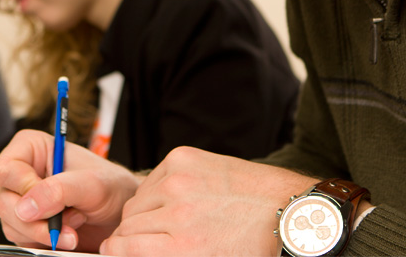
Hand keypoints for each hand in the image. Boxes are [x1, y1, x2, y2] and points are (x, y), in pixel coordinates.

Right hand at [0, 130, 139, 251]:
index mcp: (31, 149)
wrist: (121, 214)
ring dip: (46, 232)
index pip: (6, 170)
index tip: (51, 201)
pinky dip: (47, 242)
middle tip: (69, 223)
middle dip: (39, 220)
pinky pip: (22, 240)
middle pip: (5, 202)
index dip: (24, 189)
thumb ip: (59, 190)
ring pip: (12, 225)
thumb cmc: (111, 187)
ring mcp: (22, 201)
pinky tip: (69, 234)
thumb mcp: (91, 184)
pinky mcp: (27, 225)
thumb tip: (26, 208)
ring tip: (75, 223)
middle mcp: (22, 174)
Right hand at [100, 146, 316, 255]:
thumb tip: (133, 250)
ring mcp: (179, 180)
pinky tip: (179, 197)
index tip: (117, 251)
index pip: (120, 247)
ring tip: (168, 219)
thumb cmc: (253, 247)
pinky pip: (153, 178)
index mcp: (183, 246)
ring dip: (145, 211)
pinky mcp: (184, 158)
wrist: (289, 212)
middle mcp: (177, 211)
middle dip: (132, 234)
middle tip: (150, 239)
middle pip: (126, 224)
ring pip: (136, 201)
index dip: (116, 251)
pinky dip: (159, 189)